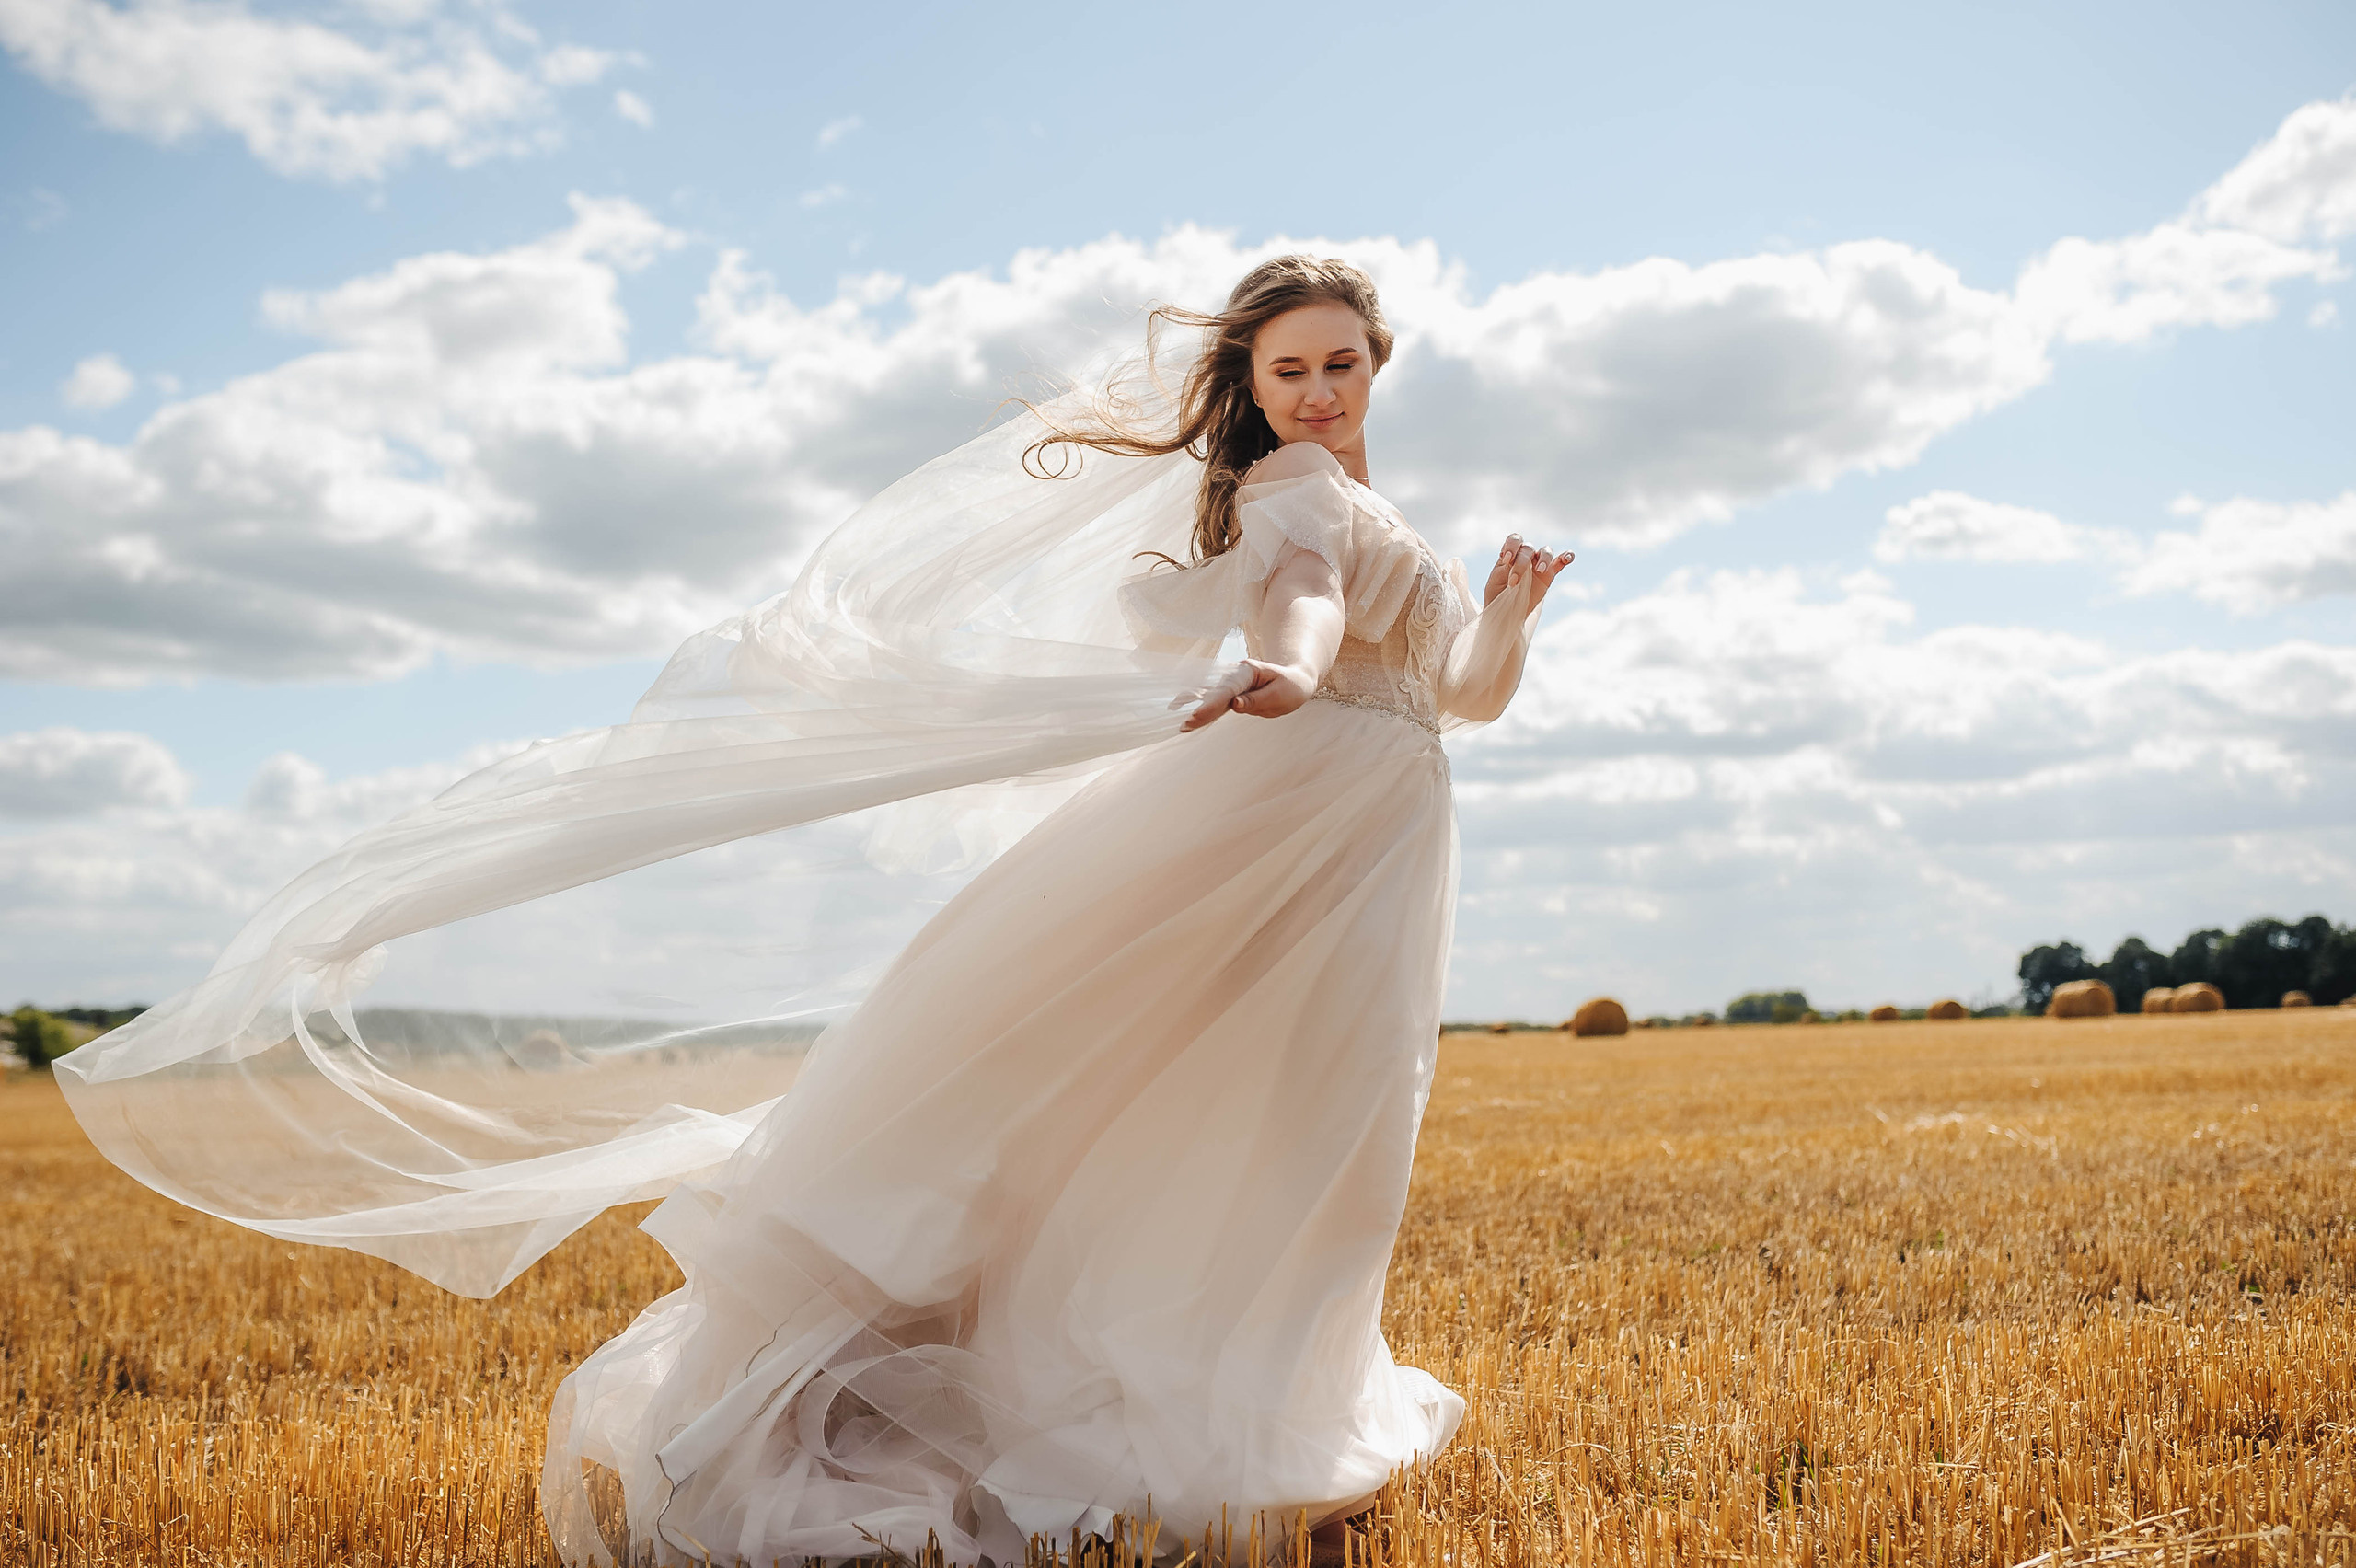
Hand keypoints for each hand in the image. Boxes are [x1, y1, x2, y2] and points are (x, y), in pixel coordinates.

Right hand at [1182, 659, 1316, 730]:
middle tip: (1186, 723)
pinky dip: (1199, 705)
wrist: (1294, 681)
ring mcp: (1231, 683)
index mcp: (1247, 672)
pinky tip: (1180, 708)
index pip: (1227, 690)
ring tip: (1178, 719)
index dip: (1212, 703)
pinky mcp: (1230, 693)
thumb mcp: (1279, 695)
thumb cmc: (1290, 687)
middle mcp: (1235, 675)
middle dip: (1200, 708)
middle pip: (1214, 693)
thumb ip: (1256, 700)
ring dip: (1194, 706)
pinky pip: (1213, 700)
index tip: (1198, 716)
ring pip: (1209, 695)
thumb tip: (1235, 705)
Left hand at [1482, 533, 1572, 607]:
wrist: (1505, 610)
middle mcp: (1525, 556)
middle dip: (1521, 564)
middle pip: (1528, 549)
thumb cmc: (1496, 594)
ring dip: (1544, 558)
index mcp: (1511, 554)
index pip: (1515, 540)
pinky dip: (1567, 557)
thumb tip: (1511, 563)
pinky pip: (1560, 562)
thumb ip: (1504, 570)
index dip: (1512, 546)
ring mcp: (1538, 564)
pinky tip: (1567, 558)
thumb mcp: (1495, 581)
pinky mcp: (1549, 575)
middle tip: (1514, 582)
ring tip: (1540, 570)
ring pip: (1546, 551)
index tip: (1506, 560)